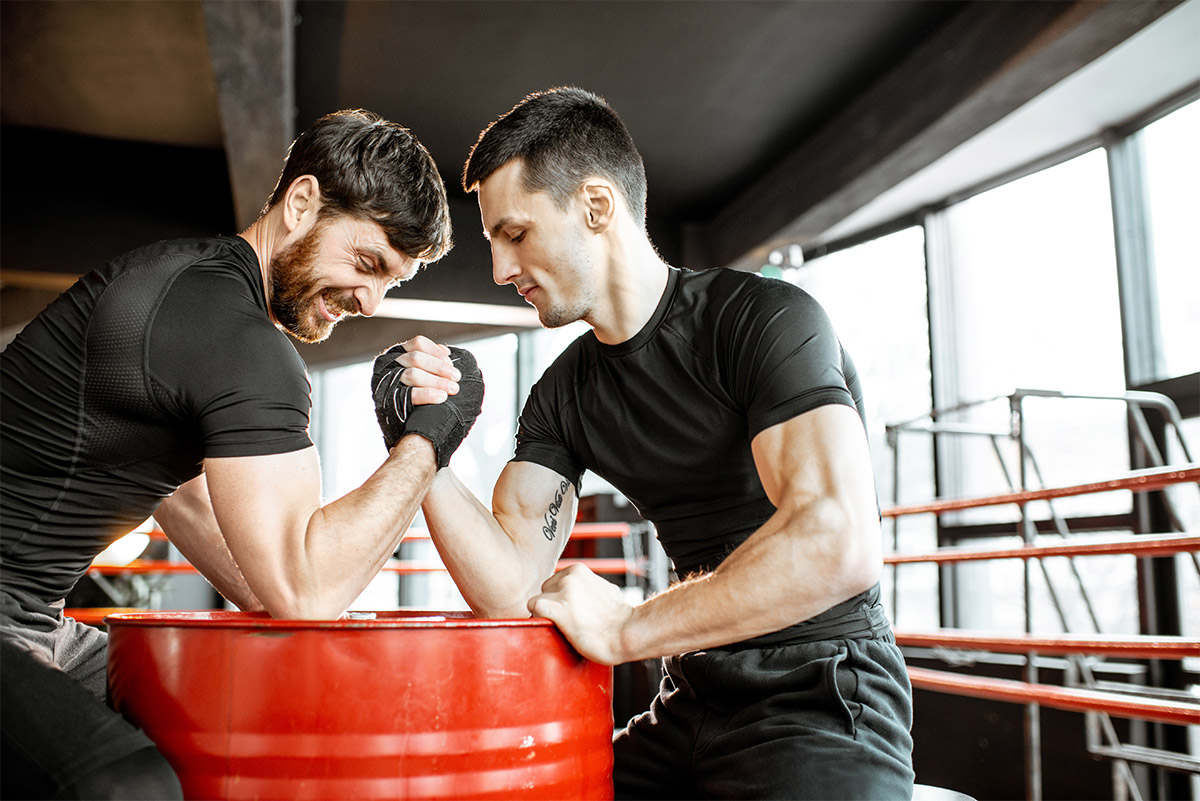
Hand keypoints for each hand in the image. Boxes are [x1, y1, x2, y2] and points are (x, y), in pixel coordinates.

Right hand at [374, 343, 484, 468]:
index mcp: (397, 356)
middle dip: (440, 368)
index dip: (435, 351)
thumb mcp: (424, 380)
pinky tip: (441, 398)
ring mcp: (386, 384)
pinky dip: (428, 394)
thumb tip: (446, 351)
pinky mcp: (387, 402)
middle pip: (416, 358)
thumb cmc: (423, 406)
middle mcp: (388, 368)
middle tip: (457, 378)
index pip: (417, 344)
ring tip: (453, 389)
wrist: (412, 439)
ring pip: (413, 373)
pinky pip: (409, 394)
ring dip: (438, 380)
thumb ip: (431, 366)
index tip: (450, 360)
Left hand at [528, 563, 633, 665]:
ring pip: (538, 601)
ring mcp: (564, 592)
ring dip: (547, 614)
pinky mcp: (558, 609)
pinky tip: (554, 627)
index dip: (559, 599)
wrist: (627, 633)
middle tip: (570, 620)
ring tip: (567, 626)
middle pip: (545, 591)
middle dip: (553, 604)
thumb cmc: (619, 618)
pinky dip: (539, 618)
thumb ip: (589, 586)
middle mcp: (569, 577)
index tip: (572, 611)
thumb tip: (586, 592)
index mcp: (578, 570)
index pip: (554, 582)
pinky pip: (534, 608)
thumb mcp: (605, 590)